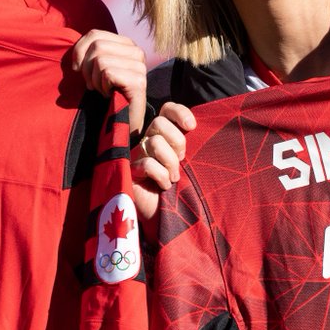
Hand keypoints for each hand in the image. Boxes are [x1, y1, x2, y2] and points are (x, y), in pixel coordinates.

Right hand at [131, 102, 196, 225]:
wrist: (168, 218)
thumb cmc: (182, 190)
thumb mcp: (191, 165)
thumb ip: (193, 148)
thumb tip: (200, 130)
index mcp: (164, 136)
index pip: (166, 110)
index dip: (178, 113)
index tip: (192, 126)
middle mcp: (148, 141)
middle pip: (159, 123)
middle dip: (177, 141)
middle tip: (182, 160)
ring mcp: (137, 155)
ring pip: (155, 142)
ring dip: (171, 163)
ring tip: (174, 178)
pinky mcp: (130, 171)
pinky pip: (148, 163)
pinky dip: (161, 176)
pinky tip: (163, 186)